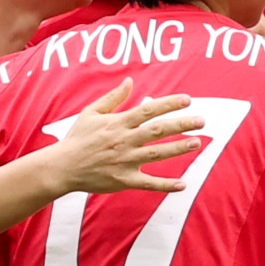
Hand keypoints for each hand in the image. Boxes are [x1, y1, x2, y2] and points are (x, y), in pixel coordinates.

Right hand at [36, 79, 204, 194]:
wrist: (62, 167)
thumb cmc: (77, 138)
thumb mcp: (91, 112)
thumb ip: (113, 97)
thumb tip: (130, 80)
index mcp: (118, 123)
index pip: (149, 110)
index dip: (169, 104)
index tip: (188, 99)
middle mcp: (124, 140)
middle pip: (158, 130)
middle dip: (181, 124)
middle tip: (202, 120)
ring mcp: (125, 161)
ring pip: (157, 154)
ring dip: (178, 148)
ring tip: (197, 142)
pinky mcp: (124, 180)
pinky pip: (149, 183)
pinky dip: (166, 185)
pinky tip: (183, 184)